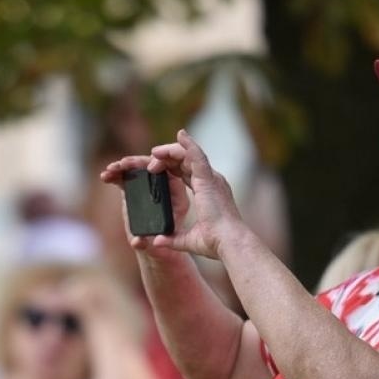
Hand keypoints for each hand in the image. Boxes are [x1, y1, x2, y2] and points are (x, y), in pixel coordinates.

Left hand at [98, 130, 240, 259]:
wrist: (228, 242)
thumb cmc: (214, 243)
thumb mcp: (188, 239)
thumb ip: (172, 238)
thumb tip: (156, 241)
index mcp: (208, 192)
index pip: (188, 173)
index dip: (172, 168)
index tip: (156, 169)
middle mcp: (211, 182)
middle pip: (186, 161)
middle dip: (167, 158)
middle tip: (151, 162)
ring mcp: (211, 178)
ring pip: (189, 155)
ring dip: (171, 151)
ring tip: (154, 152)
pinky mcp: (208, 178)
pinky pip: (197, 155)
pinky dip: (188, 144)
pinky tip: (180, 135)